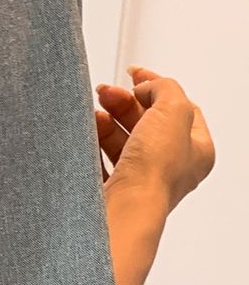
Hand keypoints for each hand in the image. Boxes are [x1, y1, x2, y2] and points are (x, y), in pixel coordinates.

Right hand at [94, 65, 215, 213]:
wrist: (125, 210)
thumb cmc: (154, 172)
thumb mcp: (174, 110)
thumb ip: (165, 87)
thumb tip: (147, 87)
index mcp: (196, 151)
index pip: (179, 108)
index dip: (156, 86)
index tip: (134, 74)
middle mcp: (170, 168)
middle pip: (147, 122)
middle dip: (125, 104)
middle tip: (108, 93)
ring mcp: (140, 182)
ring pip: (123, 142)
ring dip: (107, 122)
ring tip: (95, 115)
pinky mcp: (114, 193)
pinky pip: (102, 163)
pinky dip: (94, 145)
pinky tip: (88, 134)